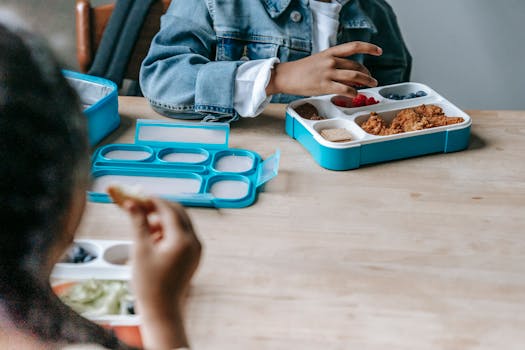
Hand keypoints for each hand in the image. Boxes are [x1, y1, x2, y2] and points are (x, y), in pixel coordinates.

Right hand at [122, 198, 201, 348]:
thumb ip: (138, 223)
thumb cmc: (149, 284)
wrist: (162, 311)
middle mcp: (194, 242)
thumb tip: (132, 204)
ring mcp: (196, 249)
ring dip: (164, 220)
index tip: (138, 196)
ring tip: (145, 228)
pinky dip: (169, 231)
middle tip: (141, 207)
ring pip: (181, 223)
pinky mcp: (194, 256)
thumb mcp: (140, 250)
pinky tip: (154, 239)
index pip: (169, 210)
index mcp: (183, 240)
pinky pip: (183, 235)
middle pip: (178, 213)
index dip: (153, 201)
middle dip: (159, 208)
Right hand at [266, 41, 381, 97]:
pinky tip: (355, 95)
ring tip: (371, 85)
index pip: (353, 46)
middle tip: (372, 79)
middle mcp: (331, 61)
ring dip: (366, 81)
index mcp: (330, 52)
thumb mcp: (319, 60)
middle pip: (356, 66)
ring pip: (354, 77)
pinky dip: (353, 92)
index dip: (369, 48)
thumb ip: (334, 63)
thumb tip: (349, 72)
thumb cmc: (302, 70)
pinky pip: (344, 89)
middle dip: (367, 73)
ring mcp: (328, 73)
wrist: (286, 76)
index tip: (379, 51)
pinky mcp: (324, 86)